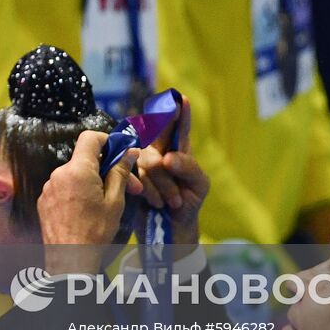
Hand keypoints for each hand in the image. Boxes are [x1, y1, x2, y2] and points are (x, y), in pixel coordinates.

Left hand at [38, 130, 140, 276]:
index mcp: (78, 170)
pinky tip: (88, 211)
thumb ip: (120, 172)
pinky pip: (64, 187)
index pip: (90, 138)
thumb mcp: (114, 201)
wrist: (69, 261)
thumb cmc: (95, 232)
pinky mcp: (44, 201)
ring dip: (93, 182)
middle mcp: (59, 173)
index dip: (107, 141)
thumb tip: (129, 151)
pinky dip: (78, 192)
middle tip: (130, 187)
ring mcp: (48, 187)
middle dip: (107, 168)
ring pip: (75, 174)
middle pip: (85, 159)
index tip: (121, 154)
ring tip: (108, 204)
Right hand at [132, 97, 207, 252]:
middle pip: (157, 139)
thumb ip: (189, 168)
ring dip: (162, 186)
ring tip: (171, 203)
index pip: (179, 127)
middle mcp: (159, 152)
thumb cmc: (188, 204)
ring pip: (149, 161)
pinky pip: (136, 175)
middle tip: (176, 190)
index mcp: (179, 150)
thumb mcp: (199, 186)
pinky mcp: (130, 177)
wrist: (171, 231)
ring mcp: (143, 164)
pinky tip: (156, 203)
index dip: (180, 113)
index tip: (182, 98)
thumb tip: (168, 158)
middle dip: (167, 165)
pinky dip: (149, 191)